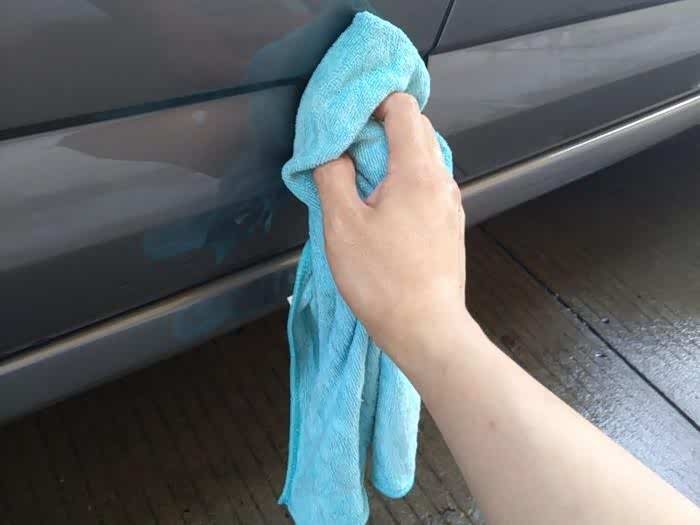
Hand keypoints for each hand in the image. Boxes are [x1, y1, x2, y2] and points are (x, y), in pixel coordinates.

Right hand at [313, 93, 468, 357]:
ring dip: (394, 156)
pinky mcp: (450, 225)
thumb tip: (334, 151)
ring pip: (424, 158)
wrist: (426, 329)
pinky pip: (429, 185)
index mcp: (416, 170)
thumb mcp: (342, 225)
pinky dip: (406, 181)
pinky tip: (384, 208)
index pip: (404, 107)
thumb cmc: (381, 279)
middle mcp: (442, 180)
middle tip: (350, 149)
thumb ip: (334, 176)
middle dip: (382, 127)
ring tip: (363, 181)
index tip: (348, 120)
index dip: (374, 102)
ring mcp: (450, 204)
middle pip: (417, 128)